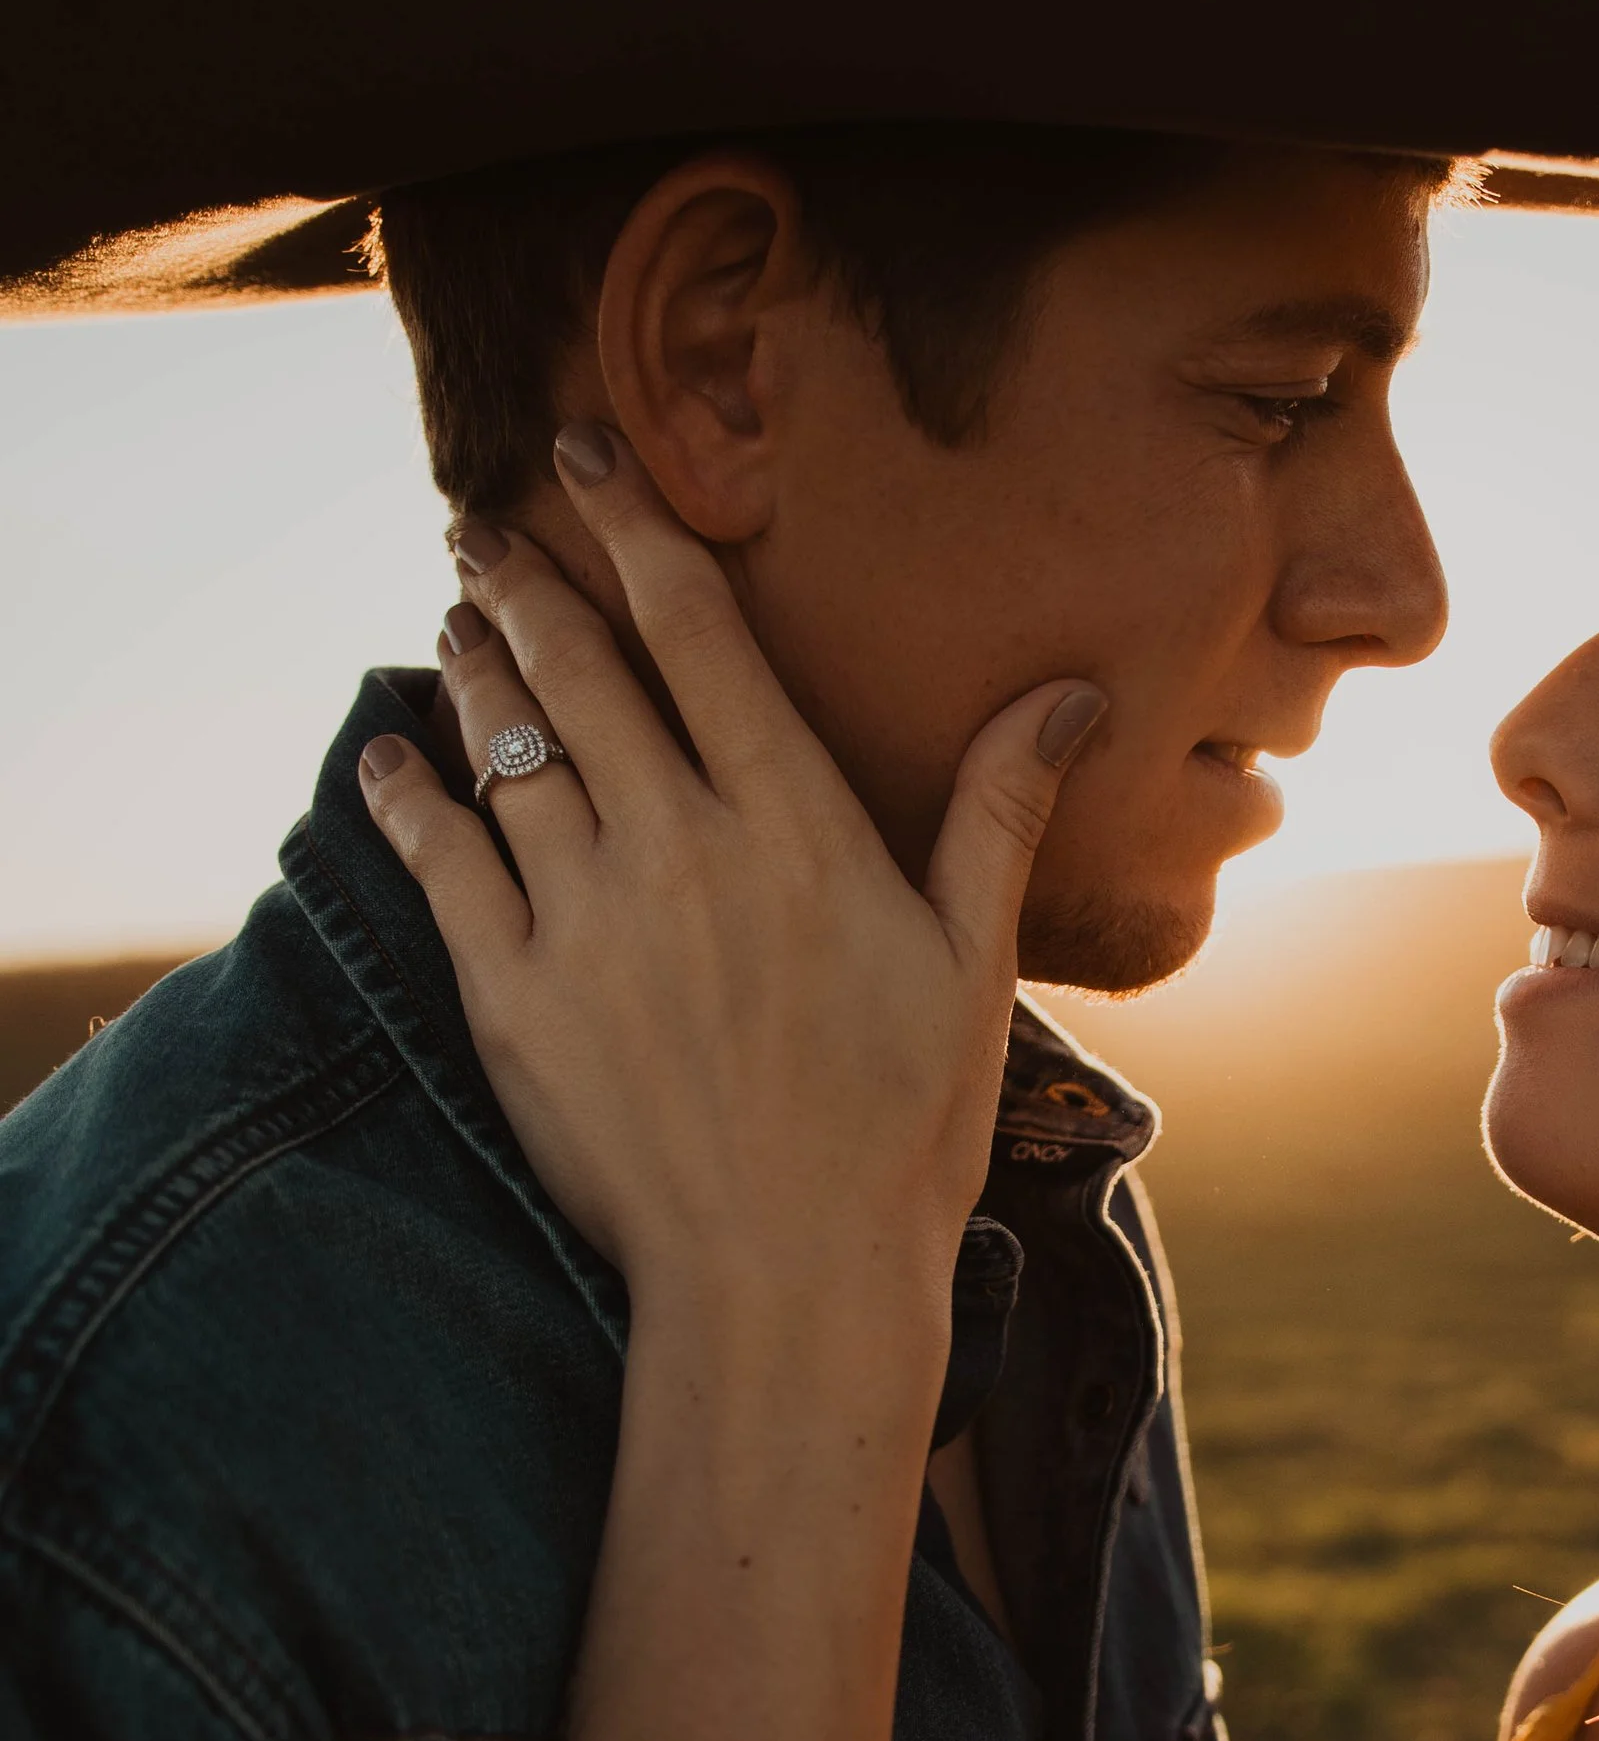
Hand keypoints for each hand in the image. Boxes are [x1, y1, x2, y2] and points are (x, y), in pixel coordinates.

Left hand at [359, 423, 1103, 1310]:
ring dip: (473, 669)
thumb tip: (1068, 688)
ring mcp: (586, 920)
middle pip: (581, 667)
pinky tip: (388, 758)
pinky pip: (441, 866)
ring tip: (456, 617)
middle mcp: (680, 847)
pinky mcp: (514, 998)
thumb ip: (996, 809)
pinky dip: (407, 798)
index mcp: (794, 823)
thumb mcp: (971, 961)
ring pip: (506, 749)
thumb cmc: (903, 1130)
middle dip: (527, 578)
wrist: (789, 1279)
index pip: (697, 630)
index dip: (633, 527)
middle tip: (483, 523)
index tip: (581, 461)